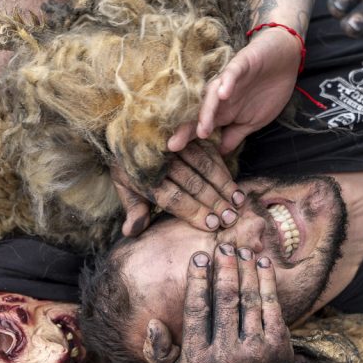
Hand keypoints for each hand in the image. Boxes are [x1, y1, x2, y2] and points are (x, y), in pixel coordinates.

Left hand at [110, 140, 244, 236]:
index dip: (193, 211)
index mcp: (144, 177)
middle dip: (213, 202)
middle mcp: (161, 160)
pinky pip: (209, 154)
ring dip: (222, 186)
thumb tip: (130, 233)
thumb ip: (134, 210)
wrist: (126, 129)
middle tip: (230, 218)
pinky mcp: (188, 136)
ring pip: (204, 167)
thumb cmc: (128, 167)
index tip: (211, 224)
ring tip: (237, 204)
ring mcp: (176, 145)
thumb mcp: (125, 187)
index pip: (172, 198)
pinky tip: (233, 186)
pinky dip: (223, 171)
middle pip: (191, 183)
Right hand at [141, 243, 316, 362]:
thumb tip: (152, 323)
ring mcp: (255, 351)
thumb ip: (158, 352)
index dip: (197, 280)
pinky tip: (262, 264)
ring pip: (249, 300)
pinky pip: (271, 306)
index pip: (197, 311)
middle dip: (224, 268)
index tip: (199, 257)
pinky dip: (267, 281)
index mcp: (199, 359)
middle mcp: (226, 356)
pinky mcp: (278, 346)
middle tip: (223, 246)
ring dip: (246, 270)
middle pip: (225, 300)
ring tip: (242, 250)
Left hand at [167, 27, 301, 154]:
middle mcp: (221, 96)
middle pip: (199, 111)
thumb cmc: (268, 90)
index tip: (174, 152)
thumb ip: (236, 135)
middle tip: (174, 144)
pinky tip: (223, 93)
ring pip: (212, 93)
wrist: (285, 58)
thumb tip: (220, 154)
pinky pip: (231, 72)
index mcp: (223, 111)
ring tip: (203, 128)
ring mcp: (229, 80)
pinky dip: (227, 82)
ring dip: (207, 111)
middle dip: (187, 128)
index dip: (188, 137)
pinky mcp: (241, 64)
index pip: (201, 125)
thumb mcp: (253, 121)